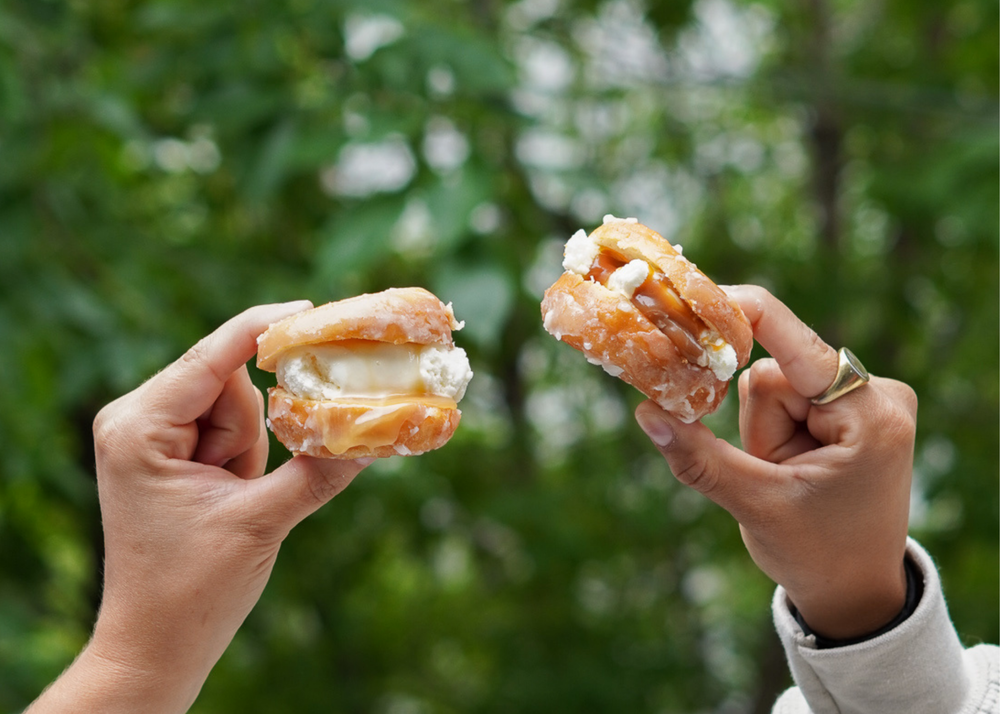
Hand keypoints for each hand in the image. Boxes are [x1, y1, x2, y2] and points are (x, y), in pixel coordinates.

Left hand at [29, 302, 372, 712]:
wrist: (156, 646)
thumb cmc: (191, 591)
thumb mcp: (261, 524)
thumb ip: (320, 471)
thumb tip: (381, 435)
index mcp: (140, 427)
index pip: (212, 357)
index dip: (264, 329)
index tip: (312, 311)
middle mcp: (138, 419)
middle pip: (228, 383)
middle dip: (258, 426)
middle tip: (256, 476)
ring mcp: (153, 435)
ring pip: (236, 407)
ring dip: (253, 448)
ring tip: (236, 500)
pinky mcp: (172, 453)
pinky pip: (230, 430)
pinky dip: (249, 454)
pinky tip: (235, 496)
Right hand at [635, 285, 915, 639]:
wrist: (856, 588)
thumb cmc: (816, 554)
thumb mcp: (756, 505)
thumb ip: (700, 458)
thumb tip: (646, 413)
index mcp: (870, 416)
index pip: (799, 345)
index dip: (742, 316)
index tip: (692, 299)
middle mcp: (879, 395)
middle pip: (775, 371)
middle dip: (755, 419)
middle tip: (767, 467)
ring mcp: (868, 399)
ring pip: (775, 382)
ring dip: (764, 427)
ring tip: (785, 474)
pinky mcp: (852, 407)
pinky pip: (788, 394)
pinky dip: (773, 426)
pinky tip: (793, 464)